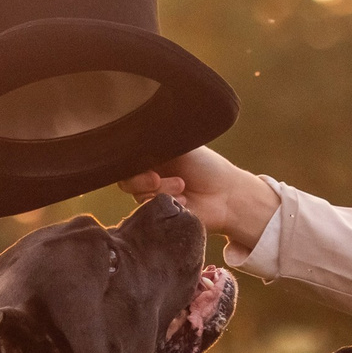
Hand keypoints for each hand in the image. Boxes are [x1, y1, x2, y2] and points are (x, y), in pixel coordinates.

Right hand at [122, 146, 278, 250]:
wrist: (226, 193)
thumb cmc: (205, 166)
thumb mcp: (178, 147)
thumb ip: (155, 142)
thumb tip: (134, 136)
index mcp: (150, 158)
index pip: (125, 160)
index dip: (130, 163)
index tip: (148, 163)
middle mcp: (148, 177)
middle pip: (125, 181)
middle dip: (140, 180)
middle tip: (157, 179)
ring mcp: (153, 198)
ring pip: (138, 196)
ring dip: (160, 191)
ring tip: (182, 187)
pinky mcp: (161, 216)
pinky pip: (150, 213)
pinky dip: (167, 204)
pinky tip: (185, 202)